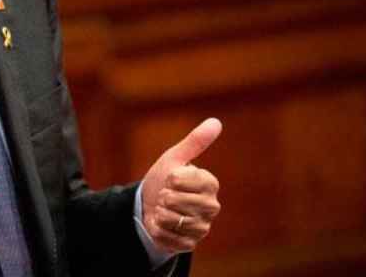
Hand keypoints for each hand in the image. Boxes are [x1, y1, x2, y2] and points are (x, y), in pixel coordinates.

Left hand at [141, 118, 221, 252]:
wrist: (150, 204)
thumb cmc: (165, 178)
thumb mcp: (175, 158)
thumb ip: (195, 142)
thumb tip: (216, 122)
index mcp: (210, 183)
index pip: (181, 180)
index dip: (169, 179)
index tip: (171, 179)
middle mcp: (211, 206)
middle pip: (175, 201)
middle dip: (163, 196)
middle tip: (166, 196)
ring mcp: (203, 226)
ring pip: (172, 219)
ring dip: (160, 213)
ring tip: (164, 209)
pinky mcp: (190, 243)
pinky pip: (168, 236)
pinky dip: (158, 229)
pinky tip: (162, 224)